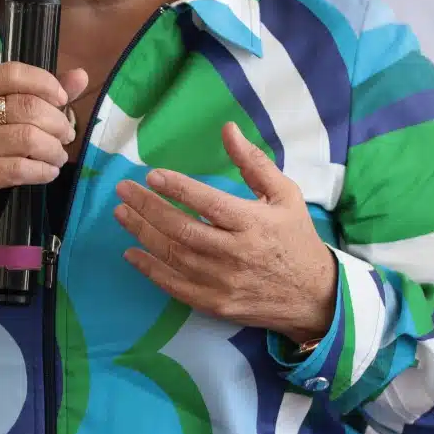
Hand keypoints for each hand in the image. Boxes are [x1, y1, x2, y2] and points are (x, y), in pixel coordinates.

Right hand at [0, 63, 87, 233]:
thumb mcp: (11, 114)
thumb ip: (44, 94)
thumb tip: (81, 75)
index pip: (13, 73)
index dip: (45, 83)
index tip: (62, 101)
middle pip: (27, 107)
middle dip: (57, 123)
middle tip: (66, 136)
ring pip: (27, 139)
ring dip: (53, 150)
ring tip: (58, 156)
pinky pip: (19, 169)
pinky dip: (43, 171)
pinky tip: (48, 172)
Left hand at [113, 121, 337, 344]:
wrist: (312, 295)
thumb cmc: (295, 237)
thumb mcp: (285, 195)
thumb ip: (254, 162)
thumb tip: (227, 129)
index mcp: (253, 223)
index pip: (208, 202)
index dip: (178, 188)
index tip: (151, 175)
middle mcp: (235, 253)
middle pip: (182, 229)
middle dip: (148, 208)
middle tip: (122, 190)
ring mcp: (223, 282)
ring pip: (173, 256)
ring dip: (142, 234)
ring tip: (121, 213)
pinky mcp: (215, 304)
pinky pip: (175, 286)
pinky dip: (150, 270)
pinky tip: (132, 253)